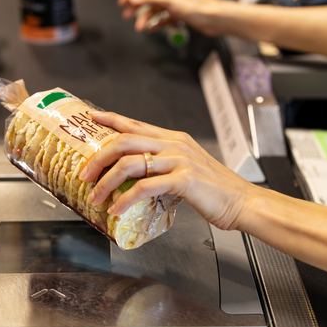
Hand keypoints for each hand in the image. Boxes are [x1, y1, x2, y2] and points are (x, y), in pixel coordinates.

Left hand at [80, 111, 256, 230]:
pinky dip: (126, 199)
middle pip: (125, 141)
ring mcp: (179, 160)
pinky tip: (117, 209)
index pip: (135, 124)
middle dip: (99, 158)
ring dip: (107, 181)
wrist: (242, 202)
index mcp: (174, 139)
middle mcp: (174, 145)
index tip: (92, 117)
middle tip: (85, 173)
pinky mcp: (183, 179)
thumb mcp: (186, 170)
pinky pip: (145, 187)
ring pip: (130, 164)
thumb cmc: (215, 190)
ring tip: (95, 196)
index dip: (111, 119)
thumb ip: (163, 167)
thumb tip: (136, 178)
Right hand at [118, 0, 228, 34]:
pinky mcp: (178, 14)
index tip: (122, 3)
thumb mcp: (168, 0)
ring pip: (155, 10)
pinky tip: (153, 29)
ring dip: (145, 19)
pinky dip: (157, 24)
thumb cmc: (196, 6)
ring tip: (140, 27)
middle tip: (127, 16)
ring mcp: (174, 4)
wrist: (212, 18)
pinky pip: (163, 19)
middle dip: (136, 8)